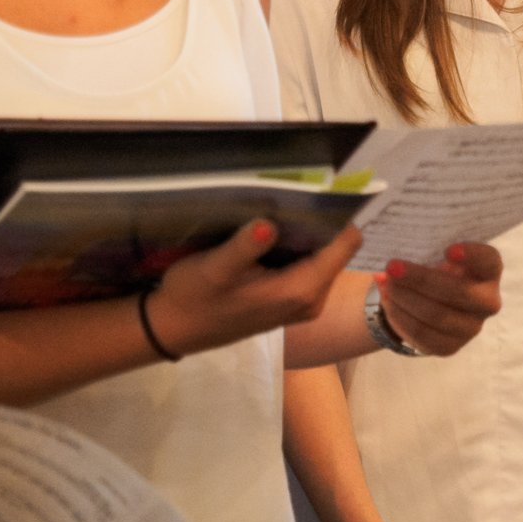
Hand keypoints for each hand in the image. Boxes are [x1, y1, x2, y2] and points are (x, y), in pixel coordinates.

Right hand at [149, 219, 362, 358]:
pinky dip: (298, 249)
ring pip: (324, 257)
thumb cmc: (194, 297)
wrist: (175, 328)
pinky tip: (273, 236)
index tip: (319, 193)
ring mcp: (303, 302)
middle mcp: (312, 299)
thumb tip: (267, 224)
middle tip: (293, 200)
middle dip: (321, 223)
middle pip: (338, 249)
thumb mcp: (214, 268)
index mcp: (302, 289)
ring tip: (281, 214)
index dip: (339, 215)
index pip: (347, 243)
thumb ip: (244, 247)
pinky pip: (309, 267)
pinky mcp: (291, 301)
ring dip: (308, 235)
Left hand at [376, 243, 503, 355]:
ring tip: (384, 283)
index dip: (472, 256)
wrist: (427, 299)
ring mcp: (471, 328)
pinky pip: (422, 335)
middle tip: (392, 266)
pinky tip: (387, 301)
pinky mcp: (451, 347)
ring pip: (437, 315)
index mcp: (489, 270)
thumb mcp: (437, 251)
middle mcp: (488, 301)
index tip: (447, 250)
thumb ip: (430, 244)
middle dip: (421, 279)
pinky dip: (400, 317)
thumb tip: (394, 238)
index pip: (489, 261)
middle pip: (459, 292)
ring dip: (405, 298)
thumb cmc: (435, 265)